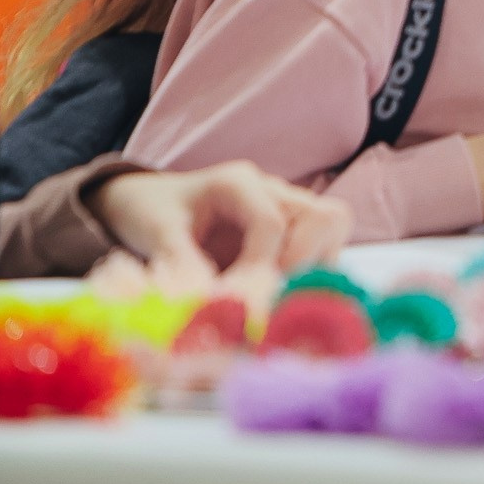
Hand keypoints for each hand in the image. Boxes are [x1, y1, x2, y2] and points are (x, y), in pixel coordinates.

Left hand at [88, 162, 350, 286]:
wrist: (151, 202)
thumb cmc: (153, 213)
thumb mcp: (156, 234)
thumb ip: (183, 262)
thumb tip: (209, 301)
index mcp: (238, 183)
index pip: (273, 223)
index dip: (259, 267)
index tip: (235, 301)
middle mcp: (273, 190)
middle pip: (325, 216)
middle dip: (303, 262)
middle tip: (268, 294)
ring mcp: (289, 208)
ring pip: (333, 229)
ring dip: (313, 268)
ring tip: (274, 297)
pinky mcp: (294, 232)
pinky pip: (324, 248)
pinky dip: (309, 275)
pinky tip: (275, 296)